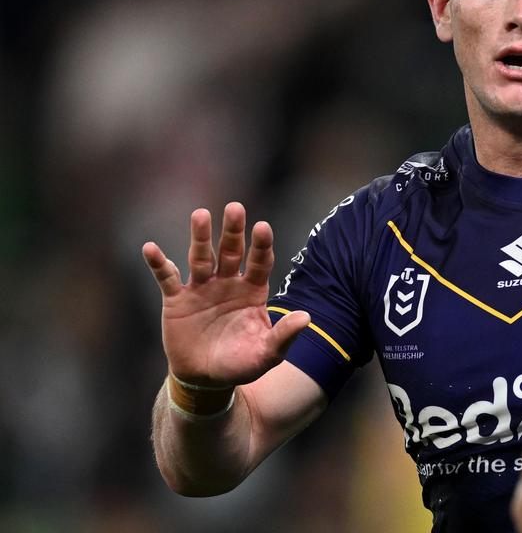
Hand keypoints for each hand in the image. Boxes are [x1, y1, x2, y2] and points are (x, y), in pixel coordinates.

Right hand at [143, 202, 309, 387]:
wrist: (206, 378)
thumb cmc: (241, 363)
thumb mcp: (267, 354)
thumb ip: (284, 335)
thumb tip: (306, 318)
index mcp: (253, 290)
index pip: (259, 262)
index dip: (261, 245)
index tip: (263, 227)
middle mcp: (228, 282)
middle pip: (231, 251)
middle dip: (233, 230)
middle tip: (235, 207)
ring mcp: (202, 288)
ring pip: (201, 257)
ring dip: (200, 237)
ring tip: (201, 214)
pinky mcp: (176, 299)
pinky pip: (167, 277)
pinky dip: (158, 263)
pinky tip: (150, 248)